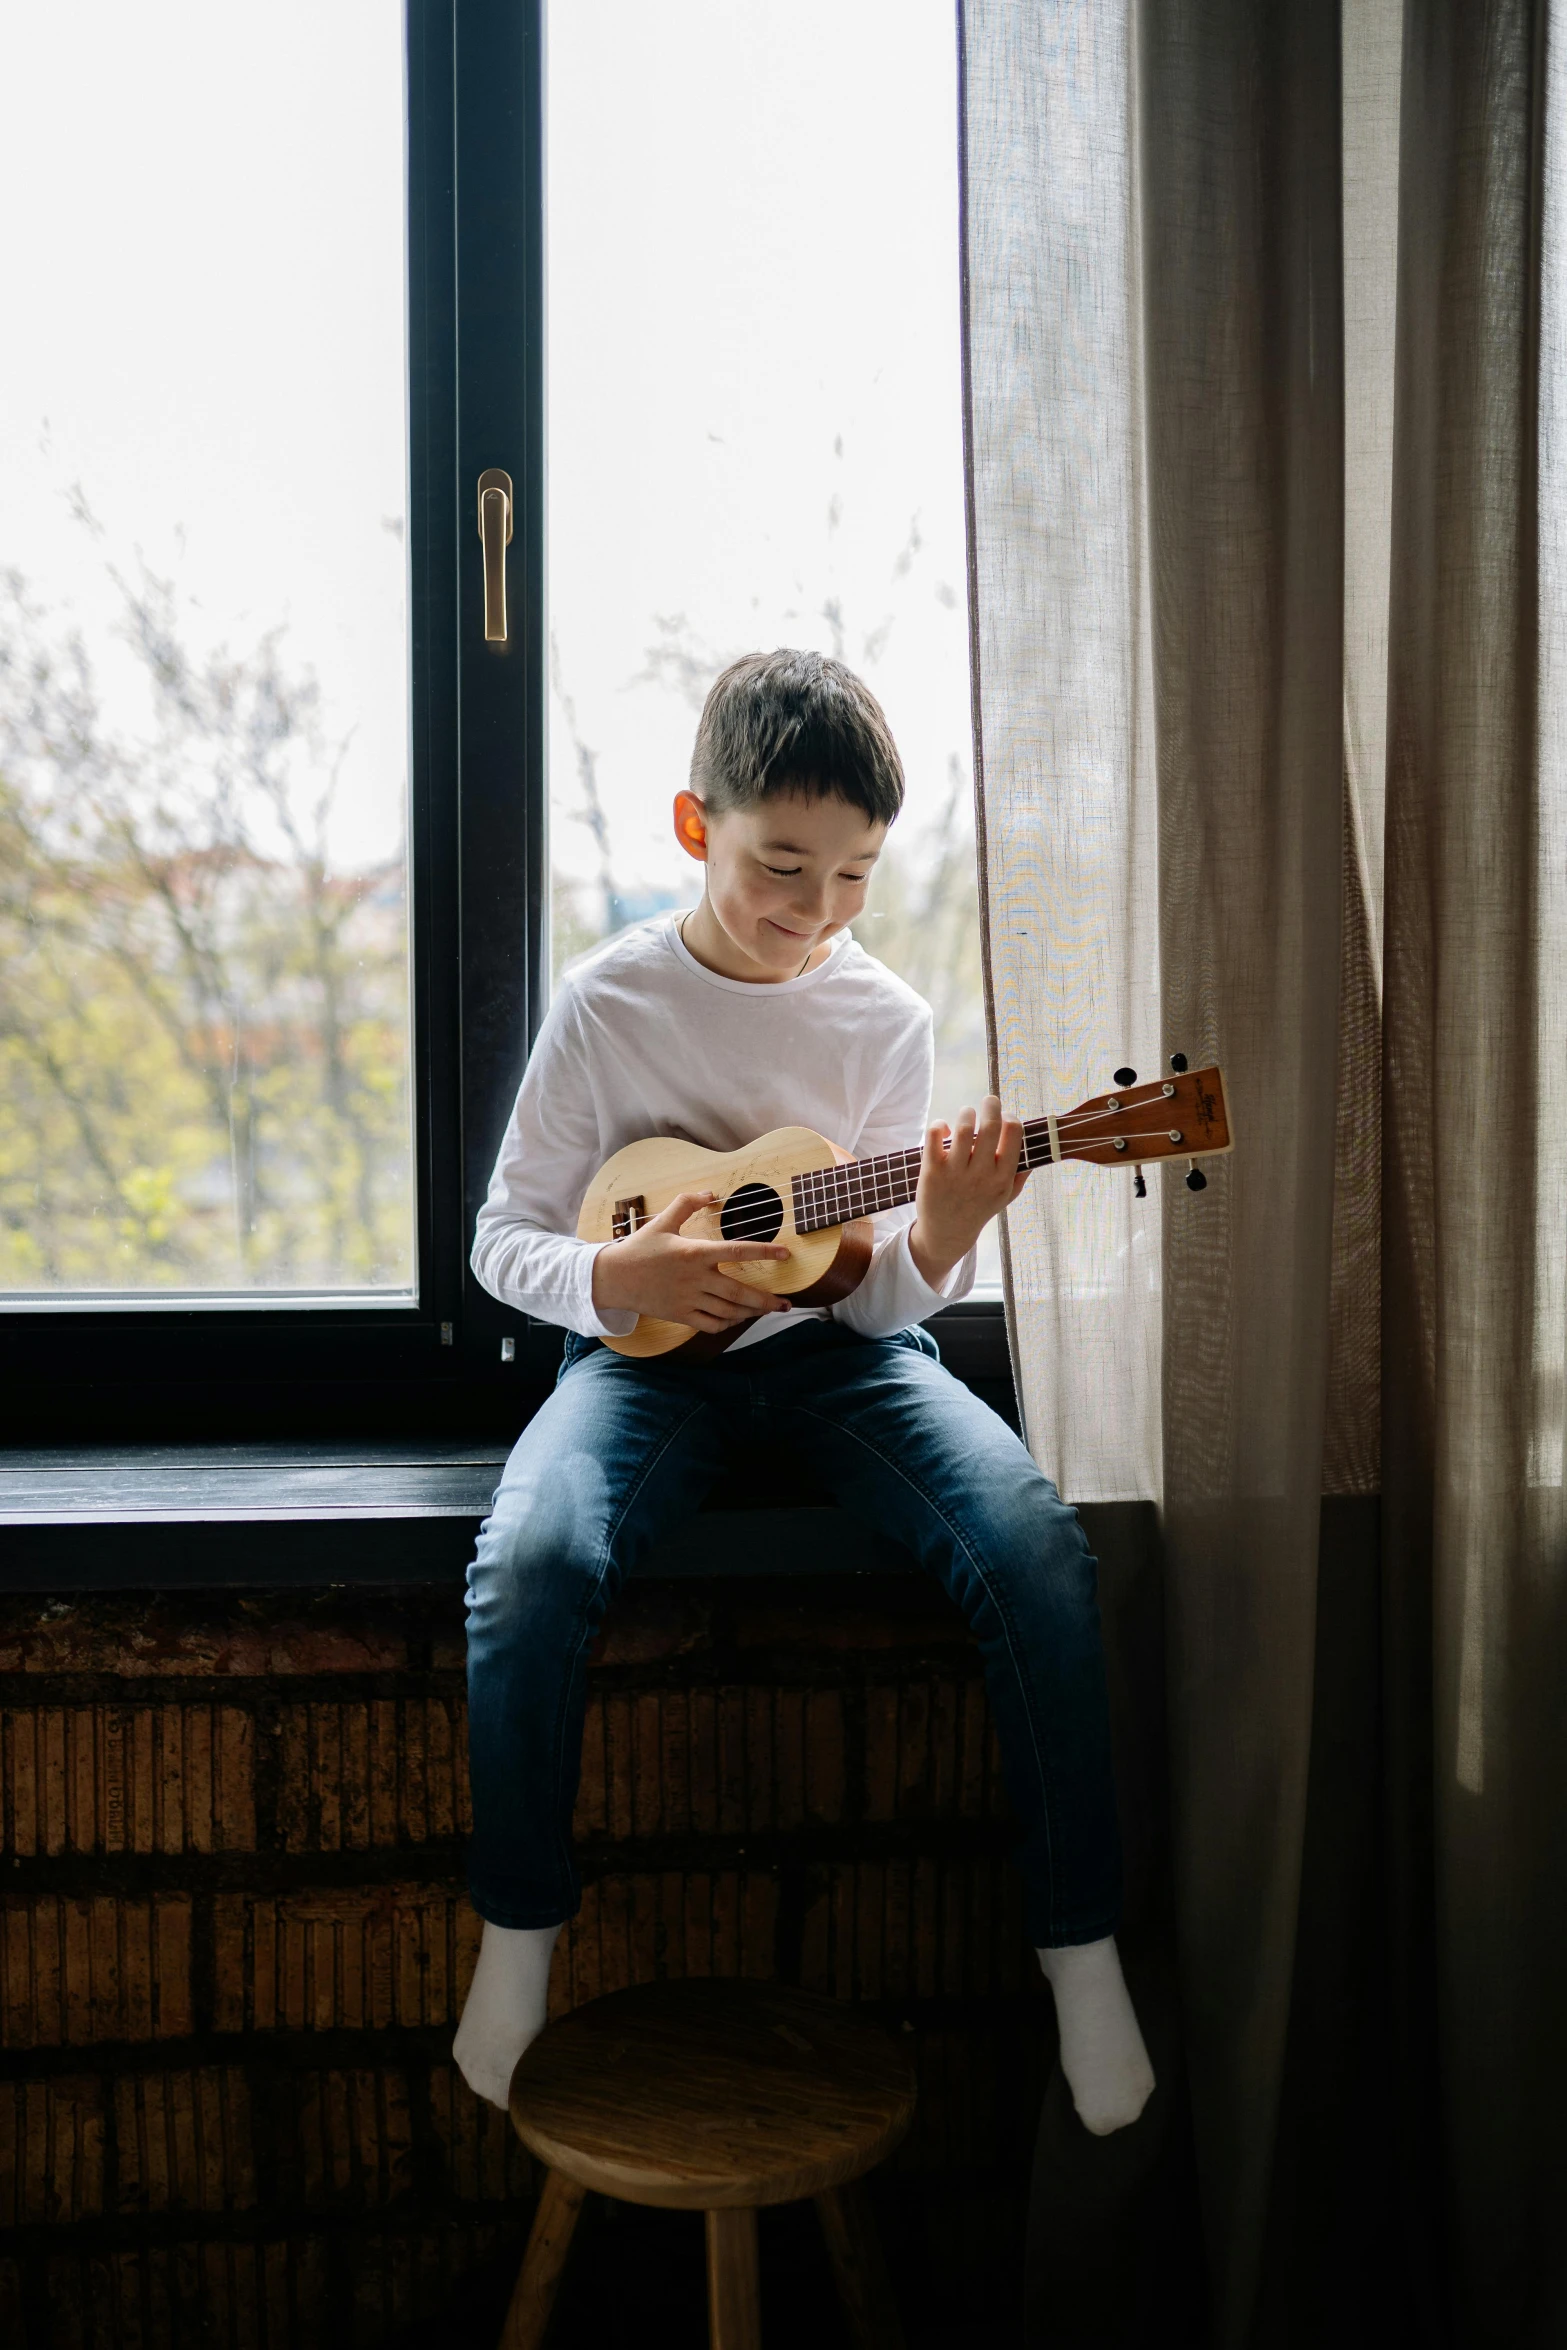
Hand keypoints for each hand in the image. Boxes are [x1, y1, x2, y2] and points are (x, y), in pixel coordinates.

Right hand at [591, 1189, 792, 1332]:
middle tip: (786, 1303)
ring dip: (752, 1313)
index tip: (786, 1254)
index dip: (764, 1251)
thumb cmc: (640, 1248)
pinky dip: (727, 1324)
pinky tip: (736, 1318)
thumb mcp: (662, 1221)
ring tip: (767, 1310)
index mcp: (695, 1252)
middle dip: (767, 1301)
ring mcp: (689, 1300)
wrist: (613, 1278)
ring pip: (728, 1311)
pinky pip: (711, 1324)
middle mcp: (696, 1278)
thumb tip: (711, 1192)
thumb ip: (687, 1203)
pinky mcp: (681, 1315)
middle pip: (740, 1293)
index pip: (737, 1250)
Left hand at [908, 1095, 1027, 1290]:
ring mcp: (956, 1173)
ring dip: (967, 1113)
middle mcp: (981, 1174)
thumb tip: (1034, 1152)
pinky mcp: (932, 1171)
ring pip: (964, 1127)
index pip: (1014, 1134)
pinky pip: (935, 1136)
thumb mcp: (1005, 1198)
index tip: (1005, 1118)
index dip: (1010, 1118)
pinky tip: (944, 1130)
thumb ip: (1020, 1175)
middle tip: (989, 1101)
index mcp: (1002, 1177)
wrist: (946, 1233)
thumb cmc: (978, 1210)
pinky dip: (939, 1125)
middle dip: (991, 1105)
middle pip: (991, 1125)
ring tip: (967, 1115)